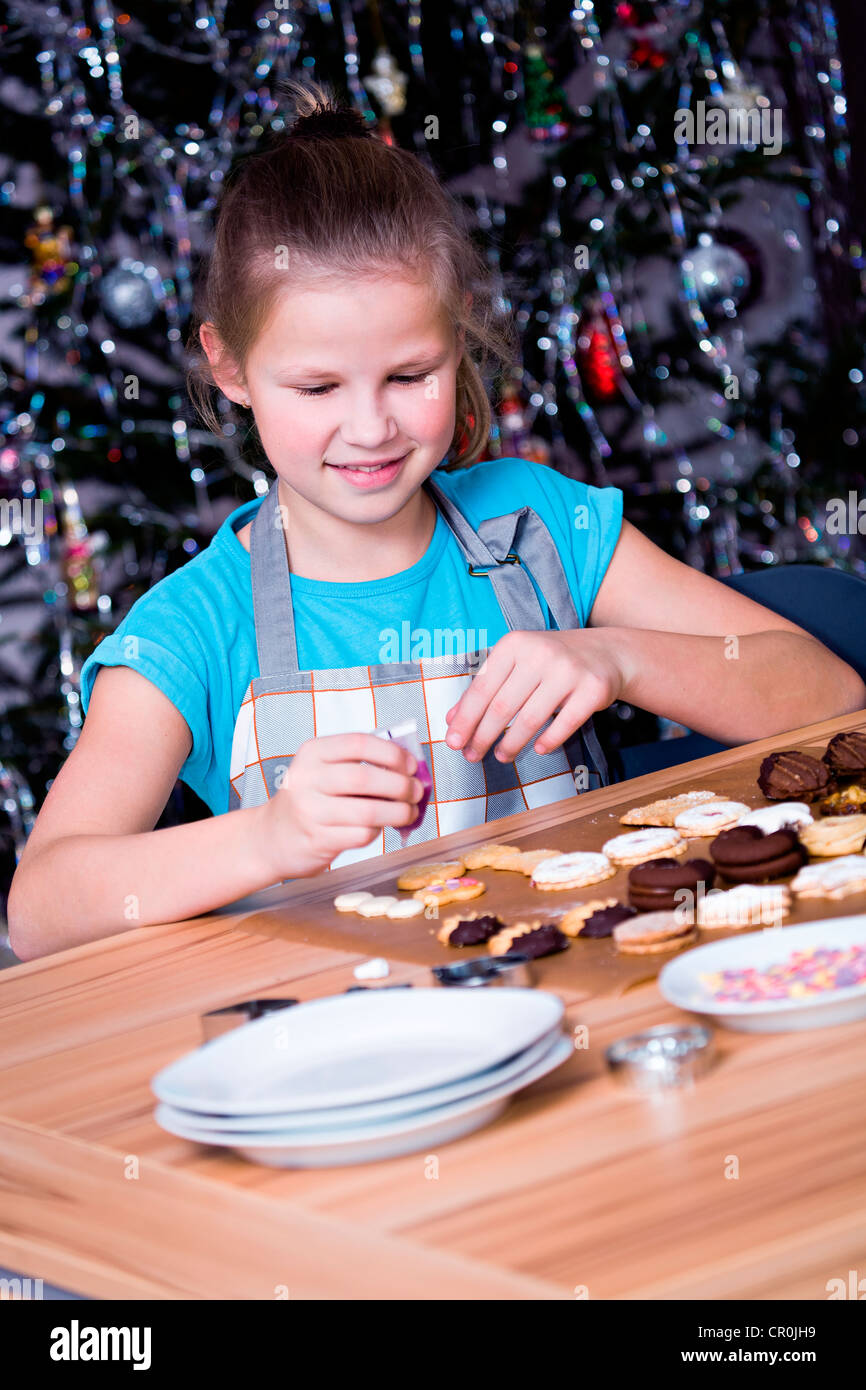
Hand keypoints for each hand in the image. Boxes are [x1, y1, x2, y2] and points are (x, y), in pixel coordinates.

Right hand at [259, 733, 423, 879]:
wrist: (272, 838)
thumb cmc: (310, 800)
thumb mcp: (324, 770)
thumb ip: (361, 764)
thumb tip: (411, 769)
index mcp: (312, 752)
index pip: (359, 743)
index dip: (392, 753)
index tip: (411, 765)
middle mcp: (307, 778)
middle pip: (365, 778)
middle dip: (401, 785)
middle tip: (417, 791)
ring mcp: (310, 811)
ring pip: (368, 810)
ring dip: (398, 812)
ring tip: (409, 812)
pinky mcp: (317, 839)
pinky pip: (361, 834)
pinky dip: (379, 830)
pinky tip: (381, 826)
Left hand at [443, 629, 624, 763]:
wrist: (605, 653)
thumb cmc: (551, 661)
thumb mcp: (516, 664)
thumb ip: (485, 688)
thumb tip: (452, 720)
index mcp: (515, 644)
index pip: (482, 689)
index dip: (465, 719)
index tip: (453, 742)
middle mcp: (540, 654)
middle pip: (502, 707)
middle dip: (483, 737)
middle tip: (472, 756)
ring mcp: (568, 671)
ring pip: (530, 719)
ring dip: (511, 744)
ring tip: (502, 757)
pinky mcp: (593, 690)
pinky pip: (564, 725)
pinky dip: (548, 742)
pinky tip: (538, 750)